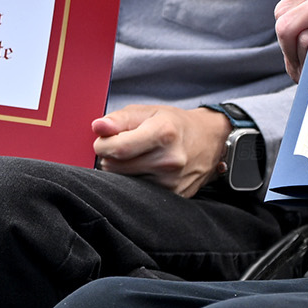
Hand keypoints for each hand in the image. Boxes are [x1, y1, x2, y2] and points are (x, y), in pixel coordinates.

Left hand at [91, 104, 230, 195]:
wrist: (210, 140)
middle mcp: (170, 160)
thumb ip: (119, 119)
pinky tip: (145, 169)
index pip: (117, 149)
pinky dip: (135, 181)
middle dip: (110, 157)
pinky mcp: (173, 196)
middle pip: (116, 167)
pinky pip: (139, 192)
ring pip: (124, 183)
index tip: (104, 140)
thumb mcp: (148, 111)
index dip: (102, 145)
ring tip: (137, 157)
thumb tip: (97, 127)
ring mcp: (172, 182)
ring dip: (122, 171)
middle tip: (122, 148)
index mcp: (163, 133)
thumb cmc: (175, 124)